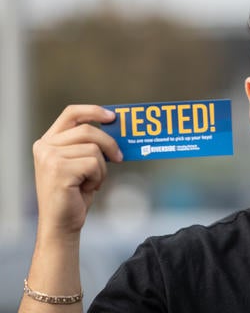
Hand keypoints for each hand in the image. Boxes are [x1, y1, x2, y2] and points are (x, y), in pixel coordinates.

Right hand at [32, 105, 122, 238]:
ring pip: (94, 149)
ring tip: (91, 182)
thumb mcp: (81, 163)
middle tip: (120, 157)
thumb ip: (89, 144)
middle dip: (109, 144)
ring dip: (101, 168)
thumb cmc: (75, 194)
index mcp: (48, 141)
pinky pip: (94, 164)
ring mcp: (49, 157)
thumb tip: (116, 127)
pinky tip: (87, 188)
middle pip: (88, 131)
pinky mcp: (59, 169)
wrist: (62, 223)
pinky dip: (98, 177)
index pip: (71, 114)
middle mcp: (45, 146)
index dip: (93, 111)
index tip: (112, 117)